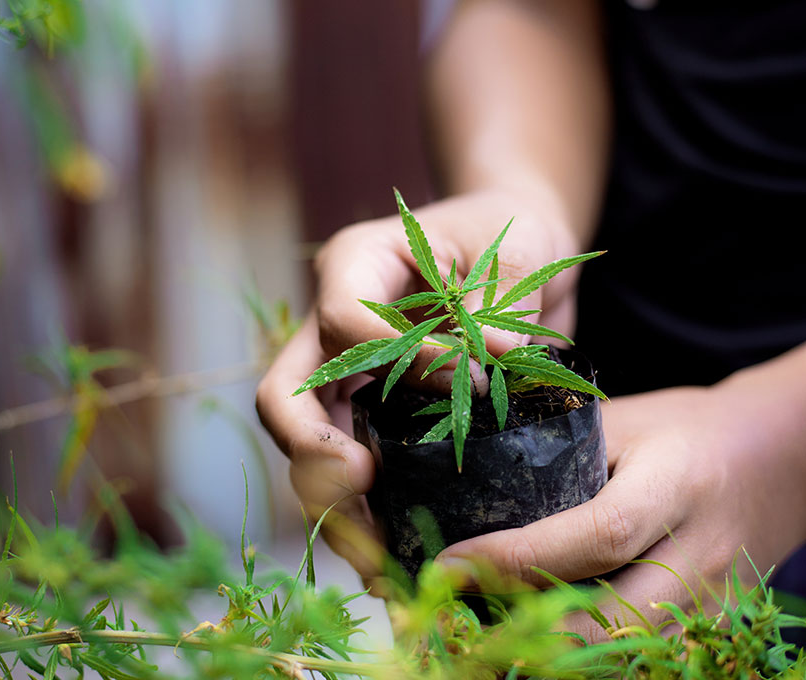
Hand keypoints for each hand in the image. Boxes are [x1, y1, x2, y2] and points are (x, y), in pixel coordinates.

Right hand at [256, 188, 582, 579]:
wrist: (519, 251)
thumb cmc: (514, 234)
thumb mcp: (515, 254)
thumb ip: (493, 308)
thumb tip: (482, 369)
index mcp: (357, 265)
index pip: (343, 321)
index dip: (401, 359)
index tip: (471, 376)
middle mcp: (333, 322)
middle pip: (285, 396)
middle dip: (311, 453)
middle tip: (362, 484)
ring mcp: (345, 374)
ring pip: (306, 448)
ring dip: (334, 503)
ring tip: (380, 557)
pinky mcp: (371, 413)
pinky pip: (350, 466)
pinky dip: (366, 513)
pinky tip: (395, 555)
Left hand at [435, 379, 805, 641]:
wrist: (785, 459)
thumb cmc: (689, 429)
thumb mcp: (627, 421)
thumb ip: (562, 452)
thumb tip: (470, 483)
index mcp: (677, 484)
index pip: (598, 535)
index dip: (518, 558)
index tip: (450, 564)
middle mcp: (703, 554)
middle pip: (614, 621)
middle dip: (527, 628)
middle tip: (455, 612)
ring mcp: (716, 603)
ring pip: (626, 652)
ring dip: (552, 649)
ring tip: (487, 623)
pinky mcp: (714, 628)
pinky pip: (642, 654)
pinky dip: (588, 653)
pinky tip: (539, 632)